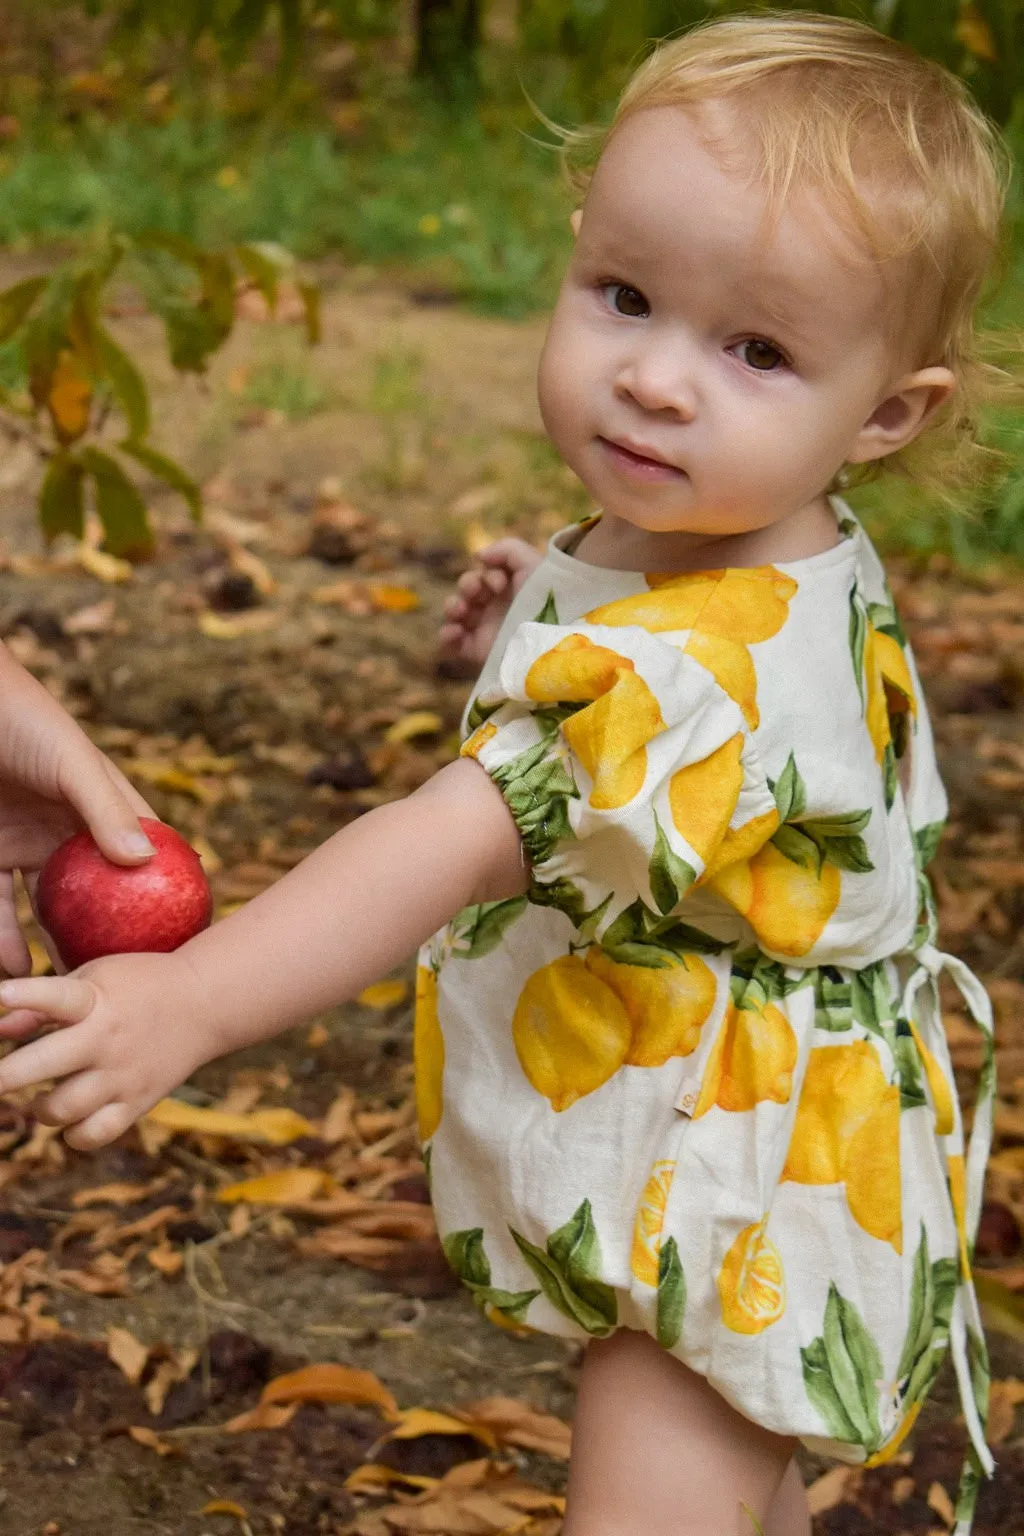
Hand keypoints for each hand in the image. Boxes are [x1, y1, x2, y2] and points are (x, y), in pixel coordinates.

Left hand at [0, 643, 157, 974]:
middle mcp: (67, 833)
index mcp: (101, 808)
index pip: (145, 855)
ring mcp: (26, 846)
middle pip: (98, 895)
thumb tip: (145, 862)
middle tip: (128, 982)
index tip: (189, 933)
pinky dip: (5, 940)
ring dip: (54, 948)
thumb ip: (105, 809)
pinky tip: (16, 971)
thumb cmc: (24, 720)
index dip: (168, 892)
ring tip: (66, 991)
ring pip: (46, 910)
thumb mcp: (72, 761)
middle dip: (112, 936)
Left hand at [0, 951, 211, 1150]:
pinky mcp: (137, 1102)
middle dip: (6, 1076)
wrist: (204, 1005)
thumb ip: (44, 1003)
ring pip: (64, 1108)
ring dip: (40, 1108)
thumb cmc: (138, 986)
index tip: (0, 995)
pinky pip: (94, 1135)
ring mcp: (123, 1075)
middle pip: (48, 1062)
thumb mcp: (95, 978)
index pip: (57, 997)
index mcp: (97, 1000)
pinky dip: (74, 1135)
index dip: (25, 996)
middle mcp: (108, 1040)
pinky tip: (71, 1119)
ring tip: (42, 1098)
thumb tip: (1, 1029)